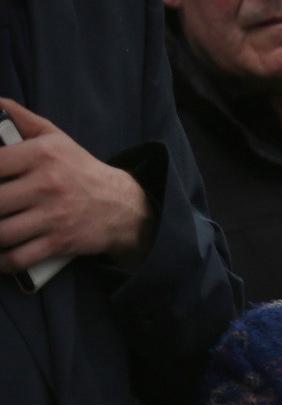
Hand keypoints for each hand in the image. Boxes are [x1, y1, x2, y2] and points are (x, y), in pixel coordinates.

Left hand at [0, 98, 151, 272]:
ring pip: (2, 232)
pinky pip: (19, 257)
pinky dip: (1, 262)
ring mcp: (54, 216)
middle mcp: (48, 184)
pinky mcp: (60, 242)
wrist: (123, 206)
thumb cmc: (81, 170)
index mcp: (43, 154)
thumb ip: (20, 119)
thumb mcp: (55, 137)